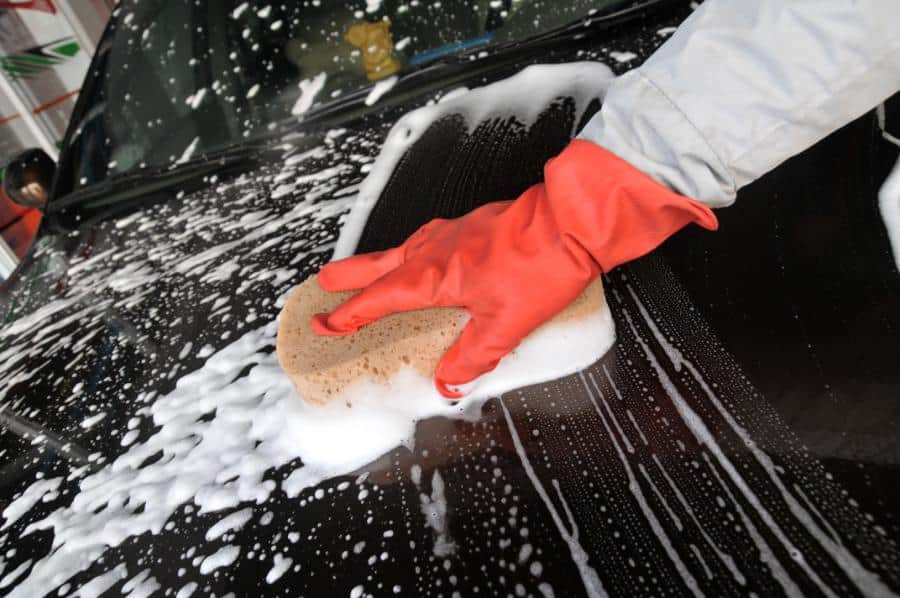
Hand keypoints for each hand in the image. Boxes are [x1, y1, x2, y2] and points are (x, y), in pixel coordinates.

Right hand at [312, 140, 716, 396]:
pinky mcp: (472, 224)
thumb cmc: (540, 265)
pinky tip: (426, 256)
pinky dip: (413, 251)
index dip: (348, 316)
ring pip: (402, 248)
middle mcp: (434, 250)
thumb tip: (449, 383)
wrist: (573, 220)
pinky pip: (428, 239)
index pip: (377, 301)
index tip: (324, 325)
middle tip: (324, 283)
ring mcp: (452, 232)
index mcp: (432, 276)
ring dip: (378, 262)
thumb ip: (473, 358)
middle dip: (349, 277)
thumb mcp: (505, 326)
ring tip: (369, 271)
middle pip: (378, 265)